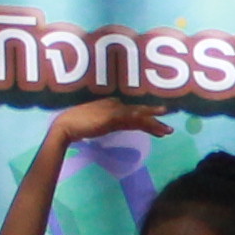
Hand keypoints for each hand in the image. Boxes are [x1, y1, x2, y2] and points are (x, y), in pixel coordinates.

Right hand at [48, 98, 172, 148]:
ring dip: (154, 123)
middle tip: (169, 127)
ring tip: (167, 131)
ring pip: (139, 116)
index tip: (158, 125)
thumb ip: (108, 123)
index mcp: (112, 105)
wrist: (65, 126)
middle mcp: (115, 104)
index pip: (133, 113)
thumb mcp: (97, 124)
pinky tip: (153, 127)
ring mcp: (113, 109)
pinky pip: (131, 119)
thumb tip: (116, 126)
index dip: (147, 119)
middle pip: (139, 113)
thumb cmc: (77, 125)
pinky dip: (143, 122)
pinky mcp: (111, 116)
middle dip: (155, 119)